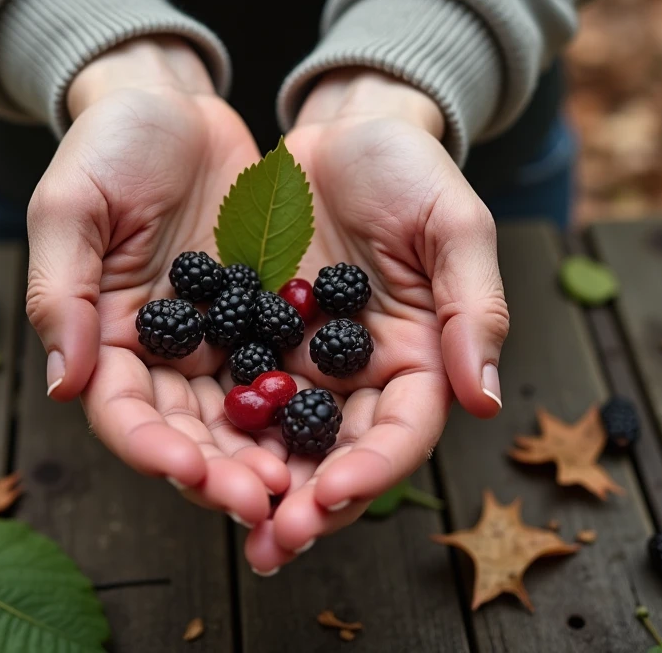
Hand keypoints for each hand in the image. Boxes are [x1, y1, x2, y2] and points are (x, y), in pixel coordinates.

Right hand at [26, 37, 288, 524]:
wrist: (176, 103)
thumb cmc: (108, 144)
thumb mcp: (72, 203)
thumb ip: (64, 290)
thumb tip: (63, 383)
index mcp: (110, 338)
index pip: (125, 414)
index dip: (152, 450)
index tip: (187, 471)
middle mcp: (168, 355)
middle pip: (193, 434)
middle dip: (225, 474)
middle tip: (264, 500)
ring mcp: (224, 340)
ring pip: (249, 419)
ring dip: (275, 457)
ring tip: (309, 487)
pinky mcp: (273, 318)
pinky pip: (297, 370)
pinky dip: (315, 405)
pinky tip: (345, 431)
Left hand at [243, 70, 508, 571]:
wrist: (338, 126)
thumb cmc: (409, 167)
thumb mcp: (455, 224)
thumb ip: (474, 307)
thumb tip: (485, 400)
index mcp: (413, 358)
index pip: (398, 434)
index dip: (370, 472)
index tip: (330, 493)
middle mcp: (350, 374)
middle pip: (329, 456)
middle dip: (301, 502)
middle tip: (269, 535)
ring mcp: (292, 359)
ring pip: (269, 437)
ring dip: (244, 477)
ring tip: (216, 505)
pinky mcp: (241, 334)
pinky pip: (216, 385)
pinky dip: (199, 421)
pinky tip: (176, 447)